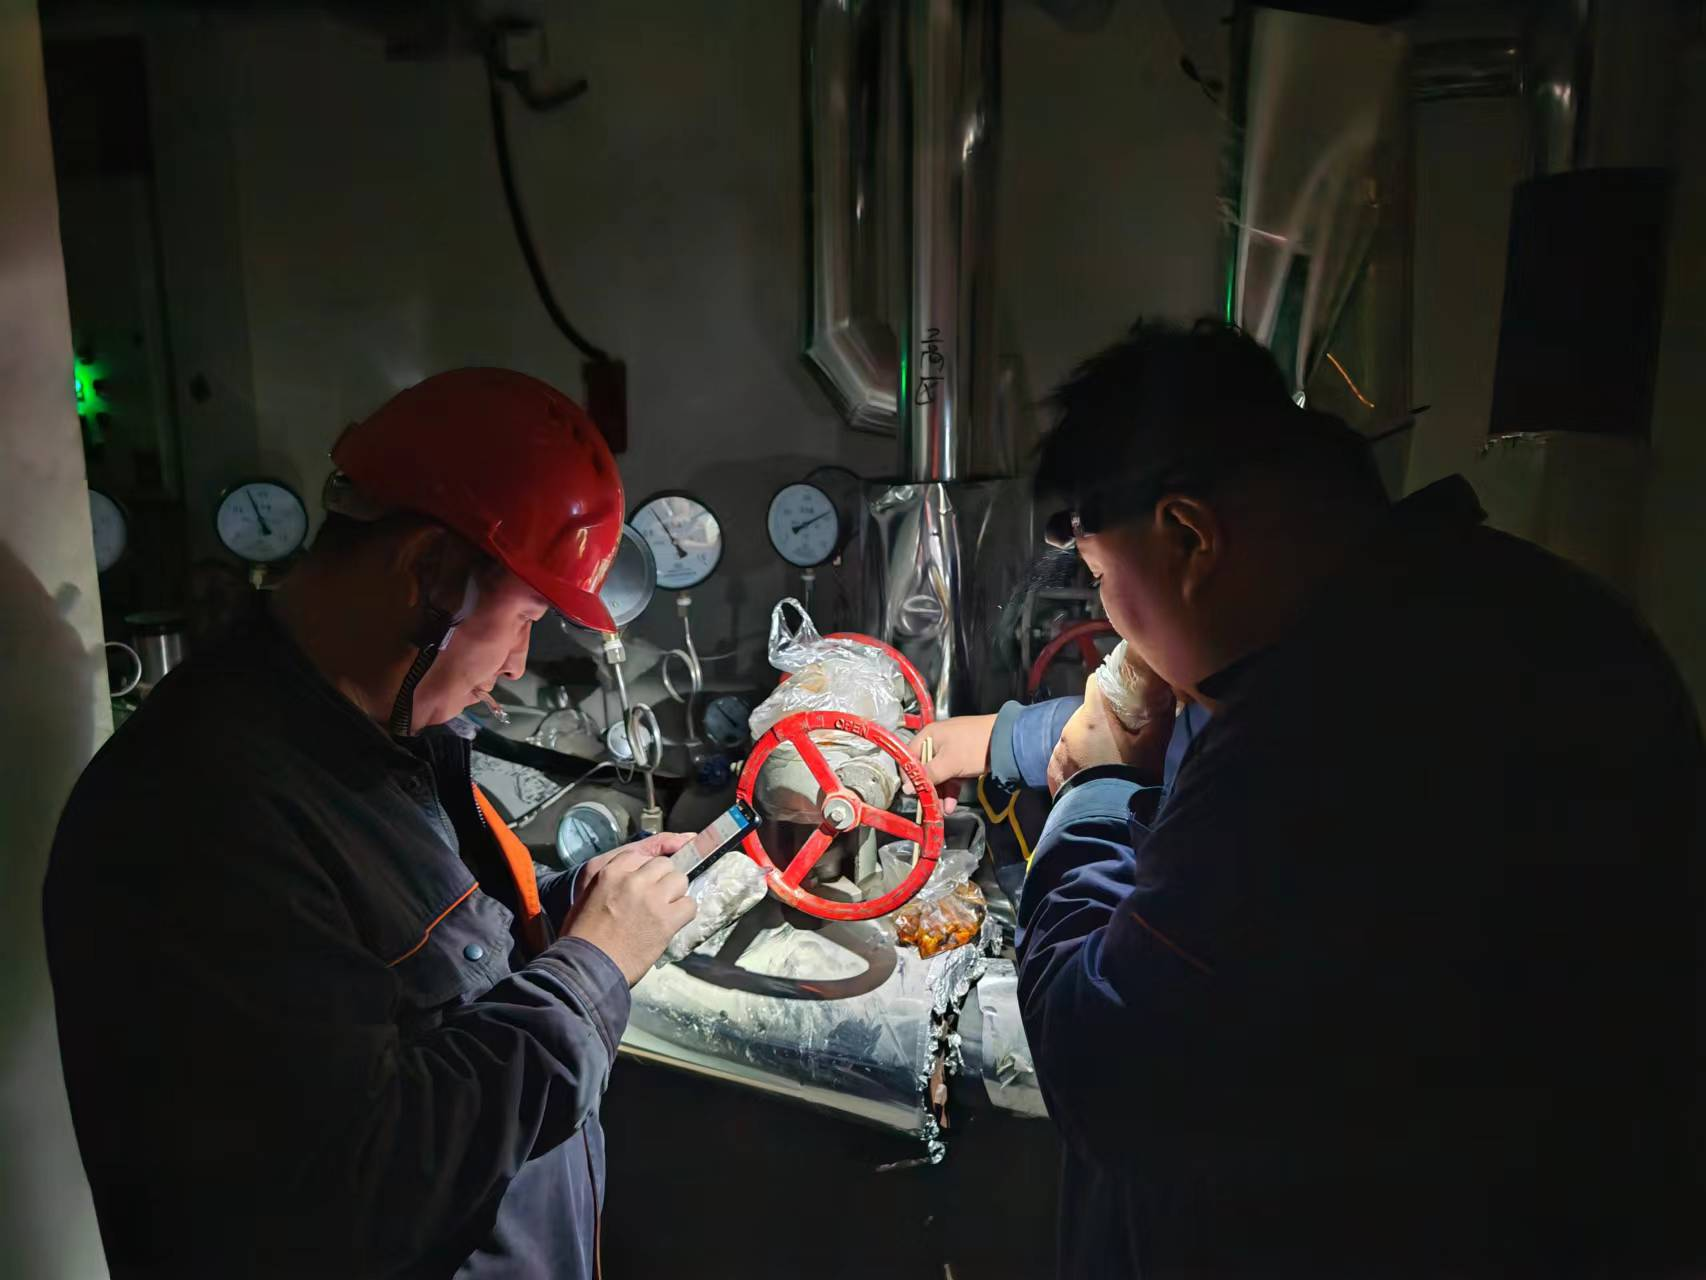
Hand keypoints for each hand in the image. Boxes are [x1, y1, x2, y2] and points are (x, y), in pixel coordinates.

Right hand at [564, 833, 696, 984]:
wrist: (587, 968)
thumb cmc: (582, 936)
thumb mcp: (589, 896)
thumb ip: (612, 881)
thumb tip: (633, 879)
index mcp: (611, 871)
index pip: (641, 855)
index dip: (646, 870)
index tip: (646, 882)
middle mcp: (634, 880)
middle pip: (664, 865)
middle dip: (662, 879)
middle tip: (656, 898)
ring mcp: (652, 898)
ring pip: (680, 880)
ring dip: (675, 894)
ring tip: (666, 910)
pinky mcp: (666, 919)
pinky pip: (690, 905)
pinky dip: (684, 914)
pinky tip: (673, 923)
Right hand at [906, 713, 998, 813]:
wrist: (1007, 741)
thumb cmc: (974, 747)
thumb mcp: (948, 763)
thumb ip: (928, 775)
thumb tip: (908, 788)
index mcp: (929, 736)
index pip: (910, 756)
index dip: (909, 775)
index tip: (912, 792)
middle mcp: (937, 742)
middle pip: (924, 768)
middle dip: (926, 788)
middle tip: (927, 804)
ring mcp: (951, 751)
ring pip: (939, 775)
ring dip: (939, 793)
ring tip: (940, 810)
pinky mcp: (963, 760)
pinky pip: (951, 777)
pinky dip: (950, 791)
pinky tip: (950, 806)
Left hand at [1045, 680, 1173, 795]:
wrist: (1107, 818)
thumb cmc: (1132, 776)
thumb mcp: (1155, 744)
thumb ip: (1161, 714)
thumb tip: (1167, 692)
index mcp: (1093, 717)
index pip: (1095, 683)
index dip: (1109, 687)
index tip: (1122, 698)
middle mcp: (1069, 730)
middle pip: (1087, 713)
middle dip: (1102, 721)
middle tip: (1121, 737)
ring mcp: (1058, 752)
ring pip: (1075, 737)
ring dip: (1088, 743)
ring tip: (1106, 762)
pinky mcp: (1053, 773)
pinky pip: (1065, 759)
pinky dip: (1077, 763)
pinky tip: (1092, 777)